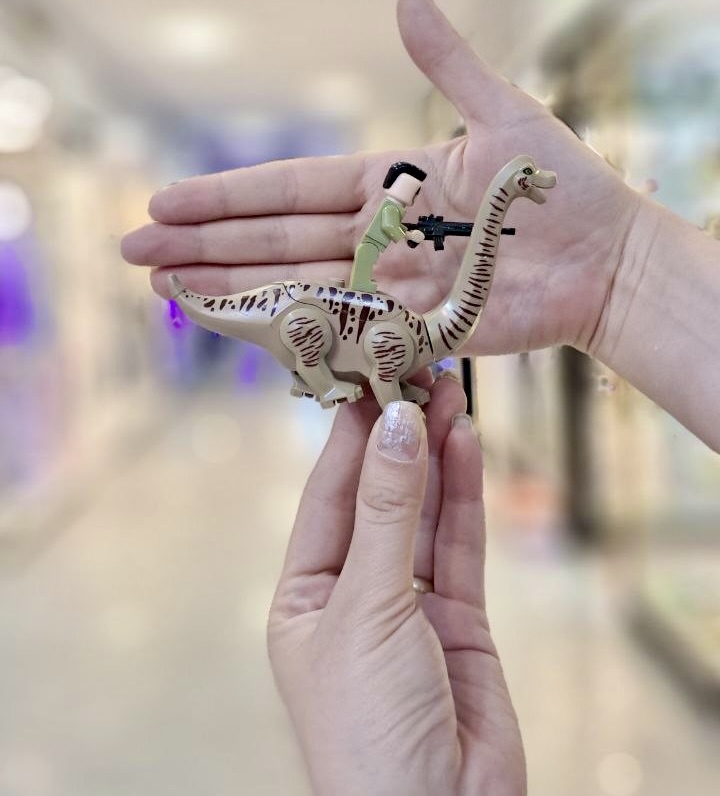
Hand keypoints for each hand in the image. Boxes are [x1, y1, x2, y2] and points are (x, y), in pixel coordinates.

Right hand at [121, 0, 639, 355]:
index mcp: (389, 183)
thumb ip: (447, 64)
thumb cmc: (563, 185)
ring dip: (224, 285)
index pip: (290, 189)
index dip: (227, 197)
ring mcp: (387, 285)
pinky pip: (334, 329)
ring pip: (290, 285)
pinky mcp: (408, 328)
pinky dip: (282, 328)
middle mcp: (376, 235)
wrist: (606, 261)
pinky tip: (231, 324)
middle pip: (273, 240)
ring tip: (161, 285)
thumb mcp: (503, 114)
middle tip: (134, 248)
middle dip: (202, 244)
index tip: (166, 198)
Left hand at [268, 375, 524, 795]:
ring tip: (448, 389)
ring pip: (424, 511)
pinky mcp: (461, 619)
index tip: (369, 371)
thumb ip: (388, 513)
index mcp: (304, 595)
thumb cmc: (369, 729)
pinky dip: (465, 493)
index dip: (349, 433)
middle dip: (397, 434)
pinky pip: (461, 543)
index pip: (327, 494)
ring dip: (435, 453)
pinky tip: (465, 443)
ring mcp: (411, 604)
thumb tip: (393, 424)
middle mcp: (355, 592)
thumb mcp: (368, 607)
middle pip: (379, 494)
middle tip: (419, 367)